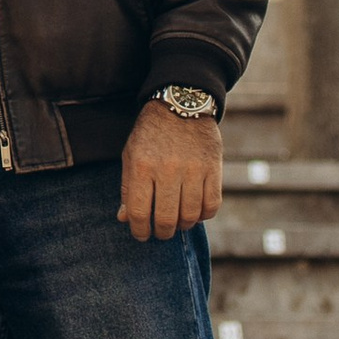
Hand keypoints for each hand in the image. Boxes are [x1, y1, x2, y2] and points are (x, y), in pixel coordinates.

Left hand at [119, 102, 220, 240]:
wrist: (181, 105)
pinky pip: (212, 205)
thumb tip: (125, 219)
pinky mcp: (214, 168)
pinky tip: (195, 211)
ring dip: (183, 225)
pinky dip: (203, 215)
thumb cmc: (151, 134)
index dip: (139, 230)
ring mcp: (193, 169)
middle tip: (161, 232)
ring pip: (190, 215)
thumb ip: (128, 188)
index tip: (141, 234)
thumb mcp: (131, 155)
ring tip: (178, 222)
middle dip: (162, 232)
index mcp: (142, 166)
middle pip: (165, 218)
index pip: (138, 211)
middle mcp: (168, 169)